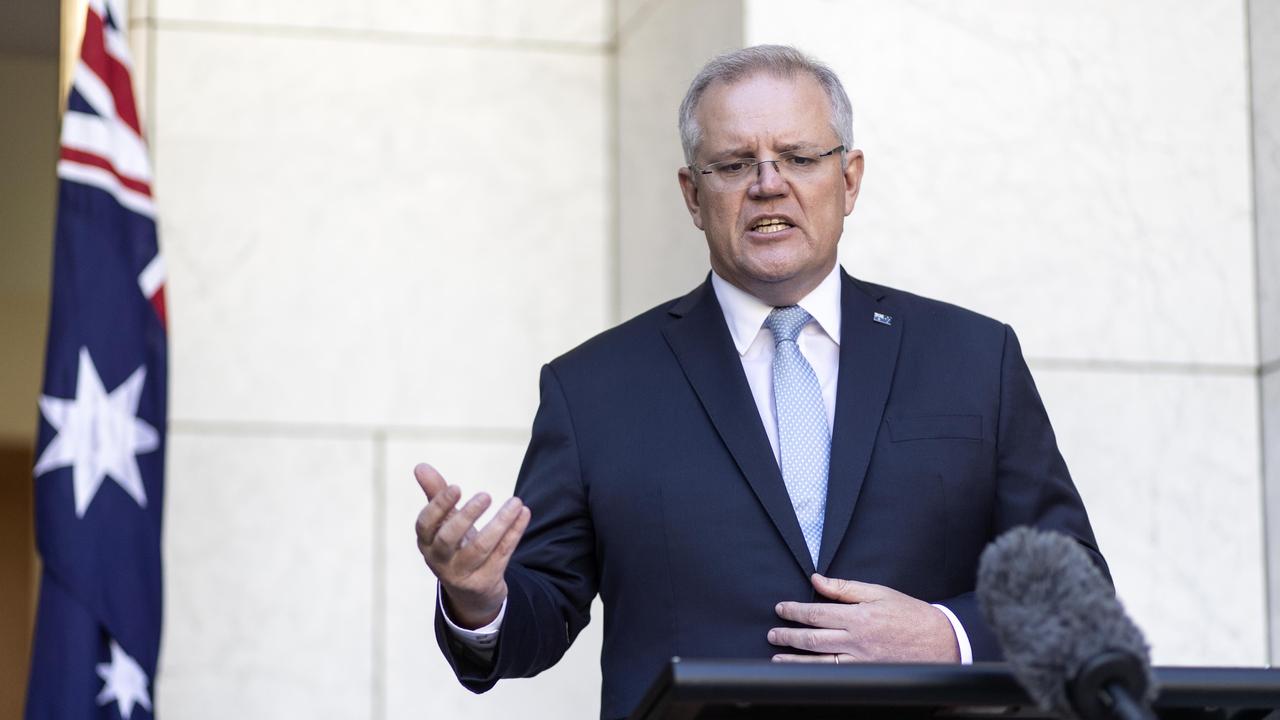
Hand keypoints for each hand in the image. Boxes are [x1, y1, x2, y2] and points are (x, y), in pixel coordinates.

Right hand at [413, 463, 530, 629]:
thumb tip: (420, 466)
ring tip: (515, 503)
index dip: (438, 506)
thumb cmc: (455, 547)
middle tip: (485, 495)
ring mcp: (462, 574)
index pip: (425, 525)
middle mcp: (439, 561)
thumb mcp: (444, 522)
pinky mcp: (485, 581)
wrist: (471, 591)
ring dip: (500, 524)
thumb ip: (435, 494)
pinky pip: (502, 555)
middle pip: (449, 540)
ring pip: (480, 549)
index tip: (457, 487)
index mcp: (426, 542)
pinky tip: (524, 513)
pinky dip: (514, 533)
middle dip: (466, 517)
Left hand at [769, 574, 959, 662]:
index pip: (817, 613)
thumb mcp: (879, 592)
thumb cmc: (910, 614)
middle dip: (789, 636)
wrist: (940, 642)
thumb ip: (845, 588)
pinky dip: (817, 674)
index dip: (795, 611)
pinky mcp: (867, 673)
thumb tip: (817, 580)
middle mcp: (857, 640)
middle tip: (772, 634)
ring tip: (778, 658)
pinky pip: (836, 675)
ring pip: (821, 661)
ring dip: (796, 660)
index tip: (781, 608)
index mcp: (858, 616)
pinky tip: (804, 673)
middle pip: (814, 638)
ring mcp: (861, 660)